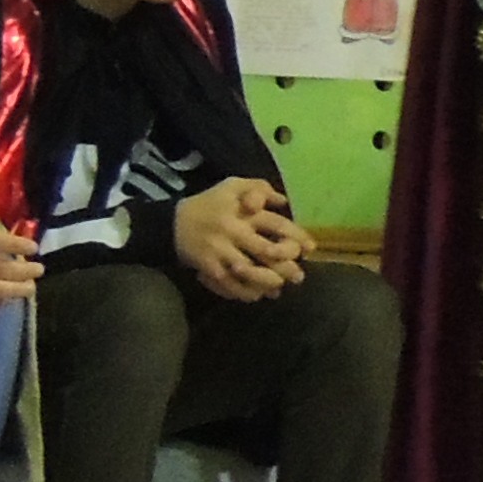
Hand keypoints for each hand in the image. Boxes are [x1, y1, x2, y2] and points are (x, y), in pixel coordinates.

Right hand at [174, 175, 311, 302]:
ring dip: (267, 281)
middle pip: (265, 250)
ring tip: (279, 287)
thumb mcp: (231, 186)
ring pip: (249, 271)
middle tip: (299, 276)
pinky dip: (245, 292)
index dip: (296, 236)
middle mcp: (233, 231)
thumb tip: (284, 201)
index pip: (275, 224)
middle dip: (286, 265)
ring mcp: (220, 251)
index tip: (310, 249)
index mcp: (243, 211)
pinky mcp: (208, 267)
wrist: (172, 223)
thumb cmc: (209, 204)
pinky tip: (257, 295)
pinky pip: (230, 284)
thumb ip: (259, 188)